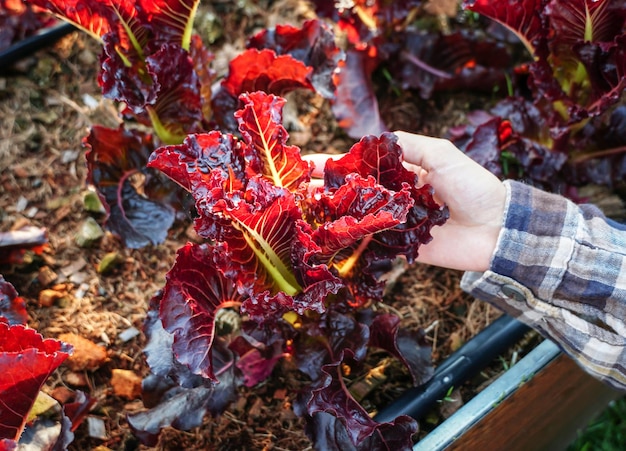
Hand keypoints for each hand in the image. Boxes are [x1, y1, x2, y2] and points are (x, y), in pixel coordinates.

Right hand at [303, 132, 505, 271]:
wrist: (496, 228)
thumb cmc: (471, 186)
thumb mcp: (440, 153)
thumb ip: (407, 145)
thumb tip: (369, 141)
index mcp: (399, 173)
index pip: (358, 166)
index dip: (330, 164)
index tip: (302, 162)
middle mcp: (391, 197)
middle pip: (349, 193)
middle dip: (320, 190)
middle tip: (289, 190)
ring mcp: (392, 223)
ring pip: (353, 218)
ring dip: (326, 215)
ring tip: (297, 212)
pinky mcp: (398, 247)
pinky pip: (368, 244)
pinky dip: (347, 242)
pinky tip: (322, 239)